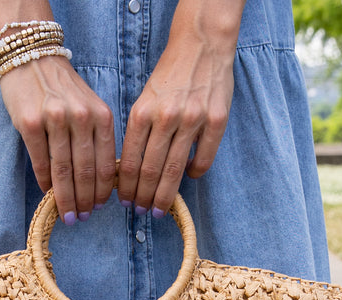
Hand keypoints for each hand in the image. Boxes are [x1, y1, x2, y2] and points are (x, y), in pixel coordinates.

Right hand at [0, 55, 116, 222]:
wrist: (31, 56)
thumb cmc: (63, 87)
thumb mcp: (89, 106)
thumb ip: (96, 137)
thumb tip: (99, 181)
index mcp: (100, 115)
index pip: (105, 163)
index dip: (103, 191)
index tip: (99, 208)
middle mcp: (80, 117)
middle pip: (85, 172)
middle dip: (85, 201)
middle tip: (82, 219)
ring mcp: (54, 119)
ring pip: (63, 171)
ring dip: (65, 198)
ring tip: (68, 215)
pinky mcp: (29, 123)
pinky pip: (40, 161)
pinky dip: (45, 181)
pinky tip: (47, 193)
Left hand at [118, 12, 238, 213]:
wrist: (201, 45)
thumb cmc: (170, 75)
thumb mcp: (145, 99)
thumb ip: (139, 131)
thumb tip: (130, 171)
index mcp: (143, 111)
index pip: (130, 161)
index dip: (126, 187)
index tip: (125, 201)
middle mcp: (166, 116)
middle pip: (151, 171)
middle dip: (144, 198)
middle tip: (142, 212)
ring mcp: (193, 119)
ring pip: (175, 171)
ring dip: (165, 196)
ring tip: (159, 209)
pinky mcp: (216, 121)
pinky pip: (203, 161)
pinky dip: (194, 174)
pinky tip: (188, 176)